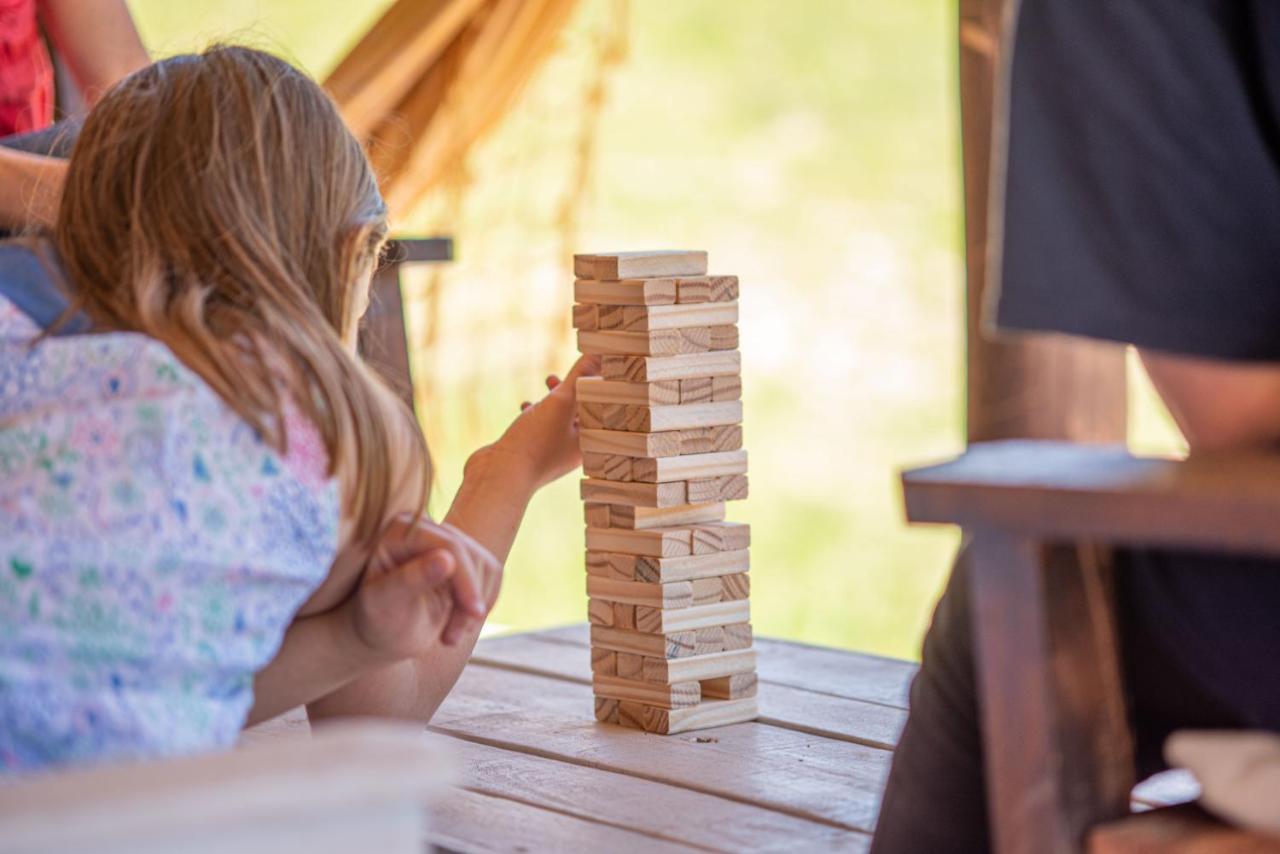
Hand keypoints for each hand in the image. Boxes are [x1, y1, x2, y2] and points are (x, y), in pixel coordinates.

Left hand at [346, 513, 502, 661]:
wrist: (384, 634)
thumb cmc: (376, 619)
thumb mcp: (385, 603)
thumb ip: (412, 579)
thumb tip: (446, 559)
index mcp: (402, 528)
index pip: (449, 545)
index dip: (466, 579)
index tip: (475, 613)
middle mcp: (428, 528)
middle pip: (471, 556)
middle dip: (468, 599)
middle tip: (451, 639)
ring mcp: (450, 541)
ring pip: (486, 567)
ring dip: (474, 609)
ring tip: (448, 637)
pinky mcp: (467, 557)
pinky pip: (492, 575)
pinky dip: (482, 605)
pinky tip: (459, 625)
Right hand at [485, 354, 600, 489]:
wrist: (497, 476)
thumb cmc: (534, 443)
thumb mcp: (560, 402)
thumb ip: (579, 377)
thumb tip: (598, 352)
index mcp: (587, 443)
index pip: (601, 408)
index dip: (598, 383)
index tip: (592, 364)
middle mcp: (571, 450)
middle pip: (580, 412)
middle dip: (575, 388)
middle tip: (571, 370)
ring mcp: (550, 453)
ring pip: (558, 418)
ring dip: (554, 398)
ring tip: (549, 381)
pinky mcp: (530, 452)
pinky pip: (538, 427)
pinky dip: (535, 412)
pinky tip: (525, 405)